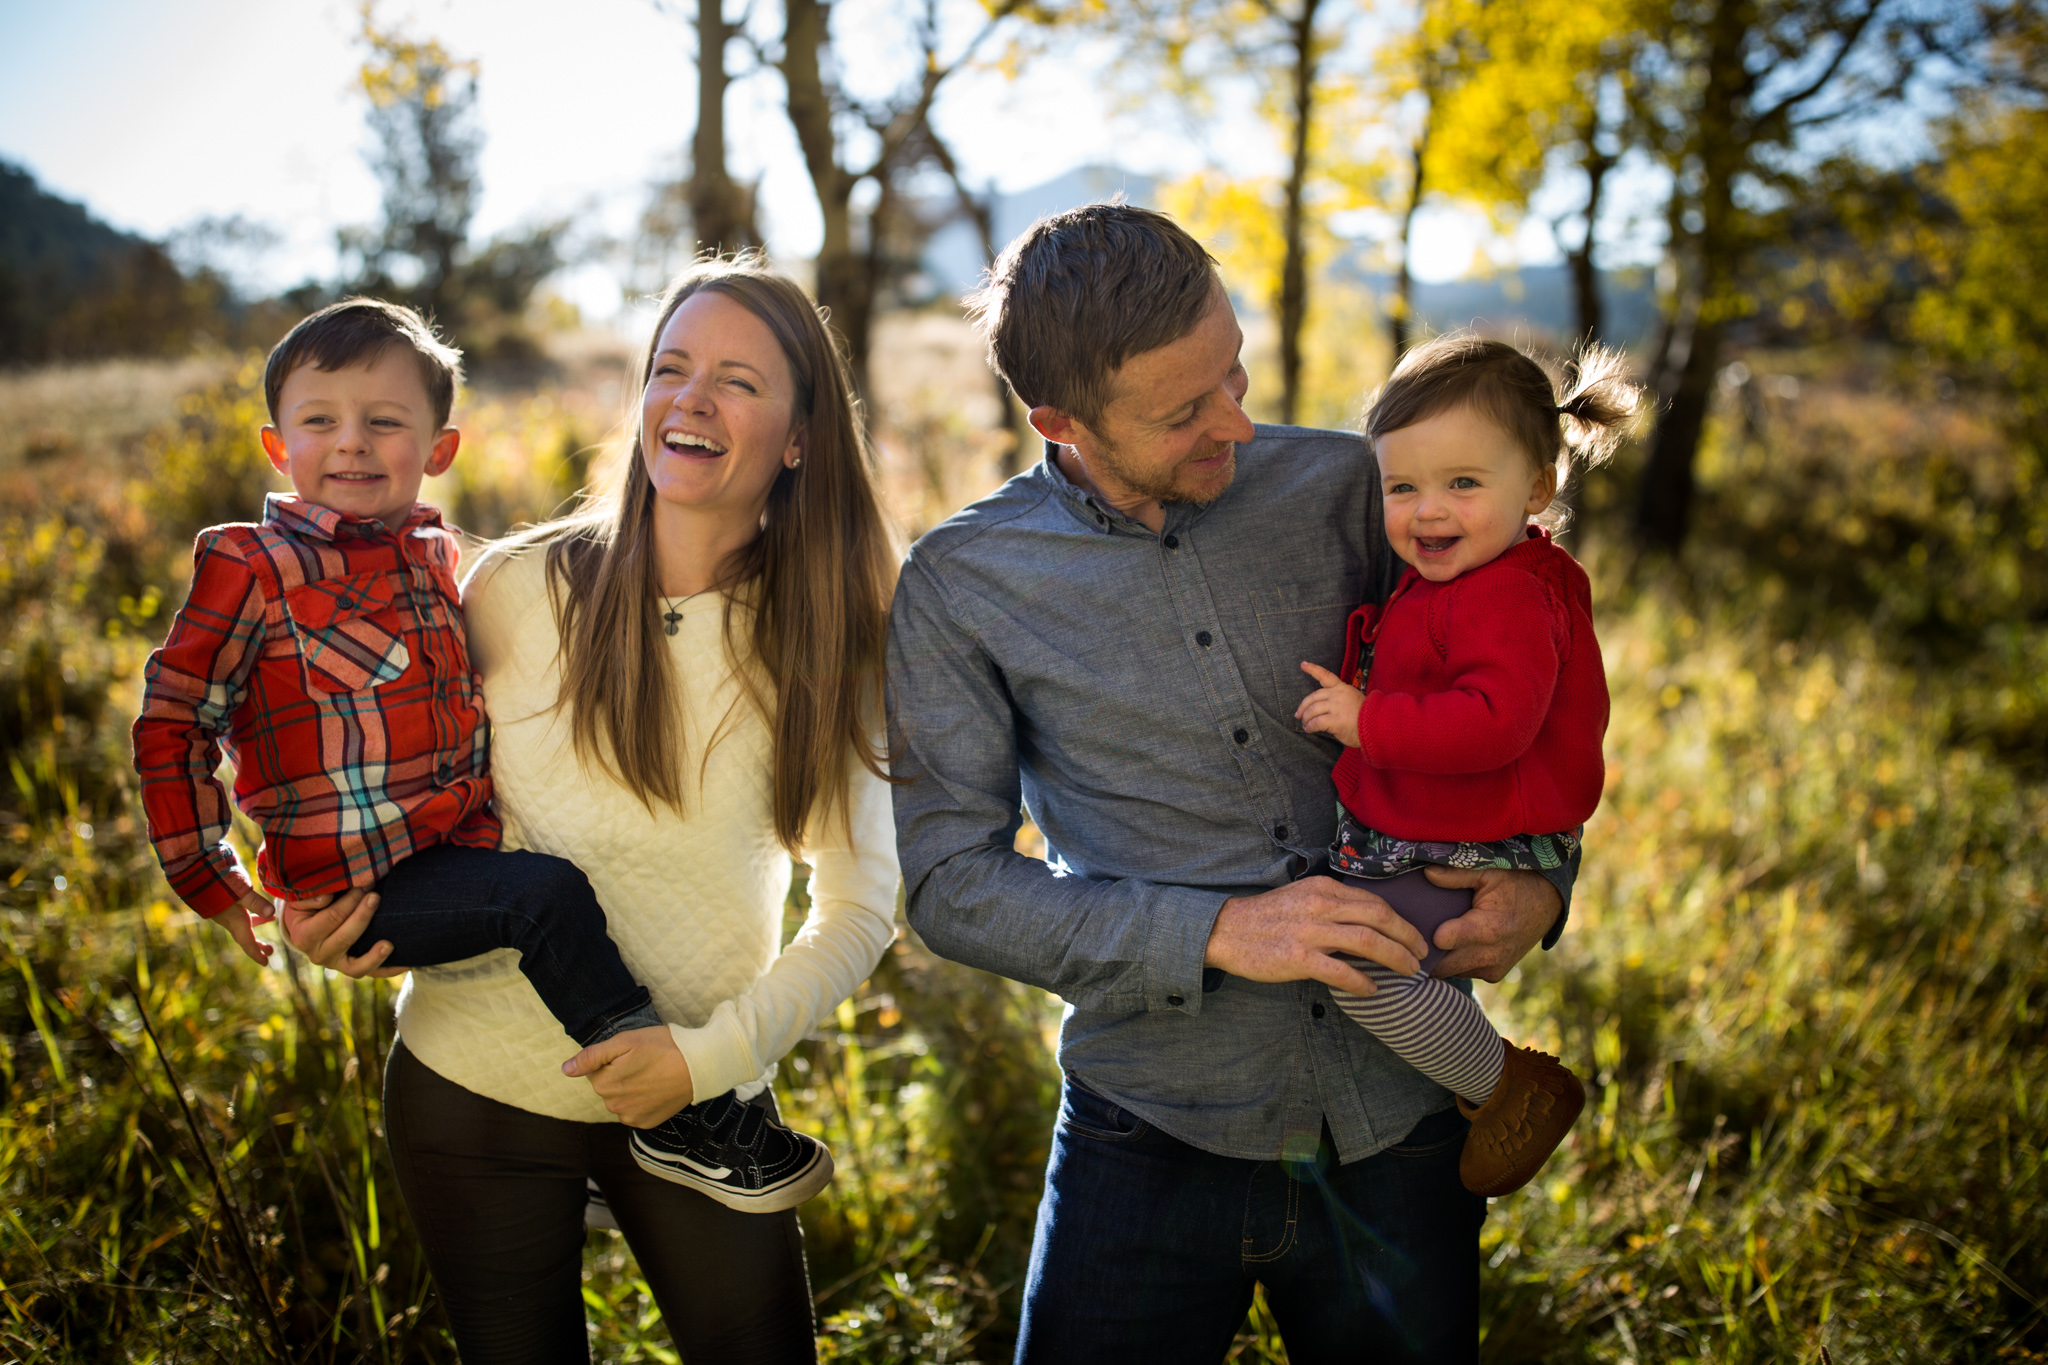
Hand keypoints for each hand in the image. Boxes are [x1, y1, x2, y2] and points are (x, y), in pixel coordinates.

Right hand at [208, 888, 277, 965]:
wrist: (194, 875)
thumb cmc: (218, 883)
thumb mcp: (240, 892)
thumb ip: (256, 902)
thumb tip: (272, 913)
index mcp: (235, 921)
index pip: (248, 943)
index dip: (256, 954)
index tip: (265, 963)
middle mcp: (230, 920)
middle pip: (246, 937)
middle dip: (258, 945)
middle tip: (270, 951)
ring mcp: (226, 913)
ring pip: (243, 925)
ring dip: (256, 927)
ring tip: (271, 920)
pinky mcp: (224, 905)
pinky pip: (240, 915)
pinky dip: (251, 913)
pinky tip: (258, 906)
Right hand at [278, 888, 407, 978]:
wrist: (305, 927)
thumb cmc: (307, 908)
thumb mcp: (300, 900)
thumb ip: (309, 897)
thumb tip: (326, 898)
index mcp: (303, 937)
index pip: (331, 918)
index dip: (349, 901)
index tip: (364, 884)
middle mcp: (319, 955)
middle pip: (345, 937)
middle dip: (363, 915)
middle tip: (376, 896)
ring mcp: (337, 964)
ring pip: (357, 966)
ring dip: (375, 956)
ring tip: (389, 944)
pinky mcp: (352, 968)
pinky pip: (372, 974)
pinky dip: (390, 970)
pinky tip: (407, 963)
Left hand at [561, 1026, 694, 1127]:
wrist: (698, 1066)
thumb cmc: (663, 1047)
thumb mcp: (624, 1042)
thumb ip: (591, 1056)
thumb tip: (565, 1070)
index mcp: (604, 1083)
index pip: (595, 1071)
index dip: (612, 1060)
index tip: (632, 1054)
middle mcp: (613, 1105)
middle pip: (606, 1087)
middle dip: (619, 1075)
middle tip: (643, 1063)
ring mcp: (630, 1117)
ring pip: (619, 1100)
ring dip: (629, 1089)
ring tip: (651, 1075)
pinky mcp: (645, 1123)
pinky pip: (633, 1112)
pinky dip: (641, 1102)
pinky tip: (655, 1089)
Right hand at [1205, 876, 1427, 995]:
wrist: (1225, 930)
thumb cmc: (1265, 917)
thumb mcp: (1301, 896)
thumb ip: (1331, 903)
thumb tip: (1366, 921)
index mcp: (1323, 888)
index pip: (1373, 901)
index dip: (1400, 920)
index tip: (1413, 935)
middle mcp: (1320, 906)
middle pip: (1379, 918)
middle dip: (1407, 937)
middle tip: (1422, 954)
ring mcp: (1309, 932)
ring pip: (1367, 942)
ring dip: (1395, 958)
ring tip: (1409, 971)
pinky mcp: (1298, 958)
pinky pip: (1340, 971)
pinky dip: (1362, 981)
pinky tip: (1372, 990)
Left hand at [1295, 662, 1363, 747]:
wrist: (1377, 725)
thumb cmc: (1367, 716)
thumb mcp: (1354, 700)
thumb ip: (1340, 700)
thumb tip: (1326, 708)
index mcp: (1342, 688)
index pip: (1325, 676)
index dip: (1312, 669)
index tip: (1303, 664)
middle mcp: (1337, 695)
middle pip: (1313, 697)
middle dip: (1303, 706)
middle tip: (1299, 714)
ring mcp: (1335, 707)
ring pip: (1312, 710)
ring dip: (1306, 718)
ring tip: (1305, 725)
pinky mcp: (1334, 720)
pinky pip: (1316, 722)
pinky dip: (1310, 727)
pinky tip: (1309, 730)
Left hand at [1427, 866, 1561, 981]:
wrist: (1547, 904)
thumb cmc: (1516, 884)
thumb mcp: (1489, 871)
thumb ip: (1457, 874)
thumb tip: (1427, 871)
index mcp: (1488, 929)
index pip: (1443, 941)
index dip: (1425, 933)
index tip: (1414, 923)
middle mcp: (1491, 955)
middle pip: (1441, 964)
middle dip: (1424, 952)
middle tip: (1408, 935)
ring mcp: (1493, 968)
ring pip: (1450, 972)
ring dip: (1438, 959)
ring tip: (1425, 938)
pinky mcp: (1494, 975)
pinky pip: (1463, 973)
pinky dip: (1454, 962)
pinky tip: (1447, 945)